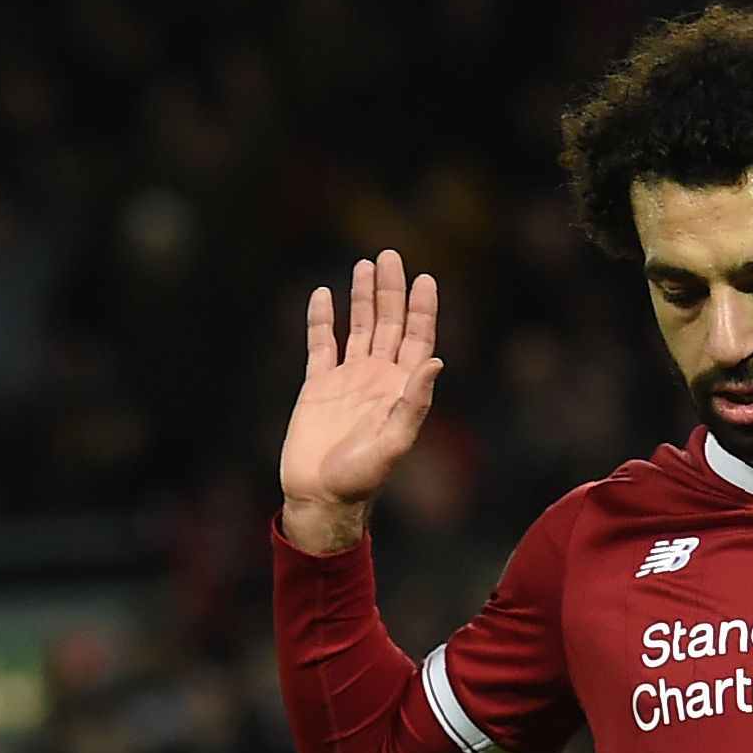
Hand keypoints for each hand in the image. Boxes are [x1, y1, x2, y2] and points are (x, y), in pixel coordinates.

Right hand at [279, 251, 442, 553]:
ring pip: (358, 328)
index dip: (422, 309)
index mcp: (400, 390)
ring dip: (363, 297)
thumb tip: (436, 362)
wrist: (320, 497)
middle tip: (390, 255)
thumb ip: (415, 404)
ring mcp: (347, 380)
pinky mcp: (316, 385)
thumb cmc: (361, 479)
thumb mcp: (394, 444)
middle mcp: (376, 379)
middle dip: (391, 291)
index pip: (416, 340)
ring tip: (364, 265)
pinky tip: (322, 294)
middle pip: (388, 324)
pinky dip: (320, 319)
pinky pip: (320, 344)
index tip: (425, 277)